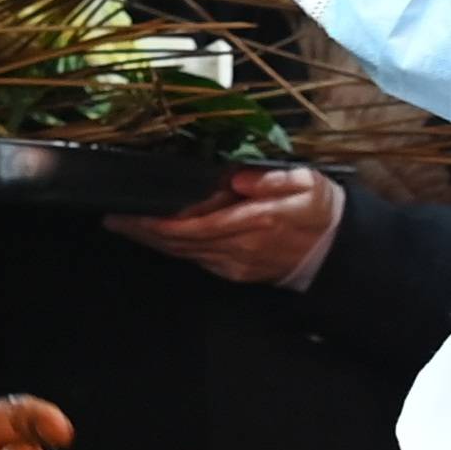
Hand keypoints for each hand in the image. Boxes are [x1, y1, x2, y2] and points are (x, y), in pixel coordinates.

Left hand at [110, 167, 343, 288]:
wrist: (337, 251)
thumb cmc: (321, 212)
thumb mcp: (307, 184)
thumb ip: (272, 180)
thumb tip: (236, 177)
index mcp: (255, 222)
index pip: (193, 226)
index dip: (157, 223)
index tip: (130, 214)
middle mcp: (239, 248)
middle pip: (179, 243)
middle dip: (143, 232)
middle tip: (113, 218)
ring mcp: (235, 264)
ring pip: (184, 254)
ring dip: (152, 242)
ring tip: (125, 226)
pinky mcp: (235, 272)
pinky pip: (196, 260)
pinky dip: (173, 248)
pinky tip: (156, 237)